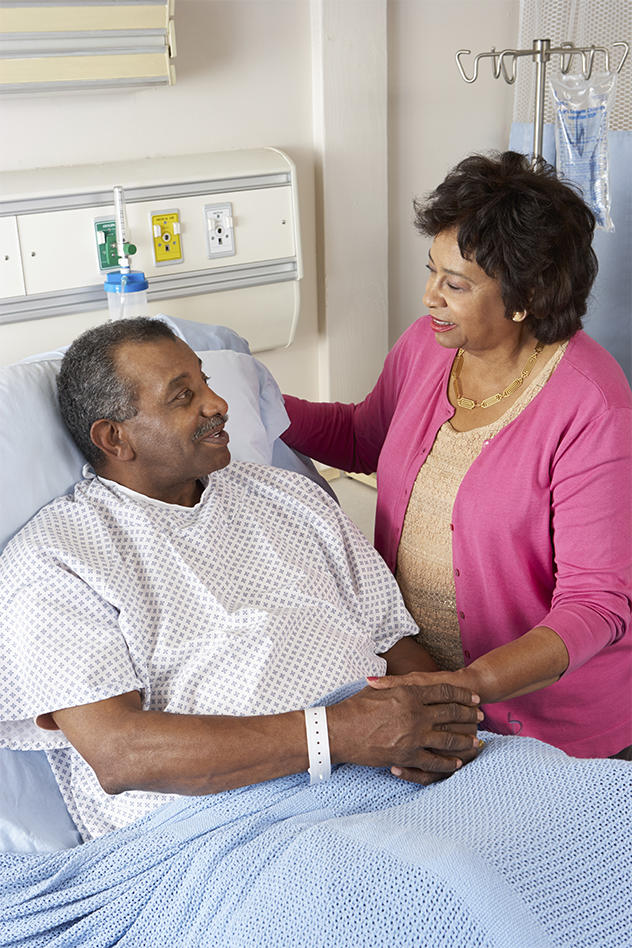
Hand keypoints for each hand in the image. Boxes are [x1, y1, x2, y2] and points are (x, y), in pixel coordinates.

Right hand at [328, 680, 483, 785]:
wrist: (339, 730)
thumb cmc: (355, 707)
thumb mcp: (378, 689)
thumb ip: (396, 685)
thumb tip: (406, 683)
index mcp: (409, 693)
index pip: (444, 692)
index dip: (461, 694)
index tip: (473, 697)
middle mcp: (415, 713)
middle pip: (451, 713)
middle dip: (468, 714)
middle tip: (480, 716)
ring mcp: (413, 736)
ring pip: (448, 738)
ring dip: (464, 739)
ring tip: (476, 740)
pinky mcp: (407, 756)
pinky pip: (433, 761)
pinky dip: (447, 763)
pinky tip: (457, 763)